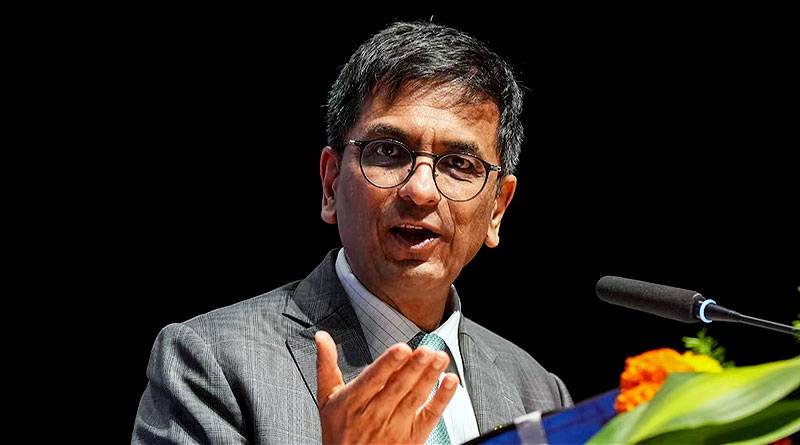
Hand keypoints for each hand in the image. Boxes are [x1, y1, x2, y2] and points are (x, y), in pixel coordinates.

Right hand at [315, 330, 458, 443]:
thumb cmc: (338, 434)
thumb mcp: (326, 400)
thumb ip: (326, 366)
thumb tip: (322, 338)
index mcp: (353, 402)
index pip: (374, 379)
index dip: (389, 364)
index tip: (402, 349)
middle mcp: (374, 414)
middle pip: (398, 387)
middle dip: (414, 367)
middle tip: (427, 350)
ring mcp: (395, 426)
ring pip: (415, 398)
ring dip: (430, 377)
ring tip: (440, 358)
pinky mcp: (413, 436)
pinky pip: (430, 415)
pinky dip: (442, 399)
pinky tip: (450, 383)